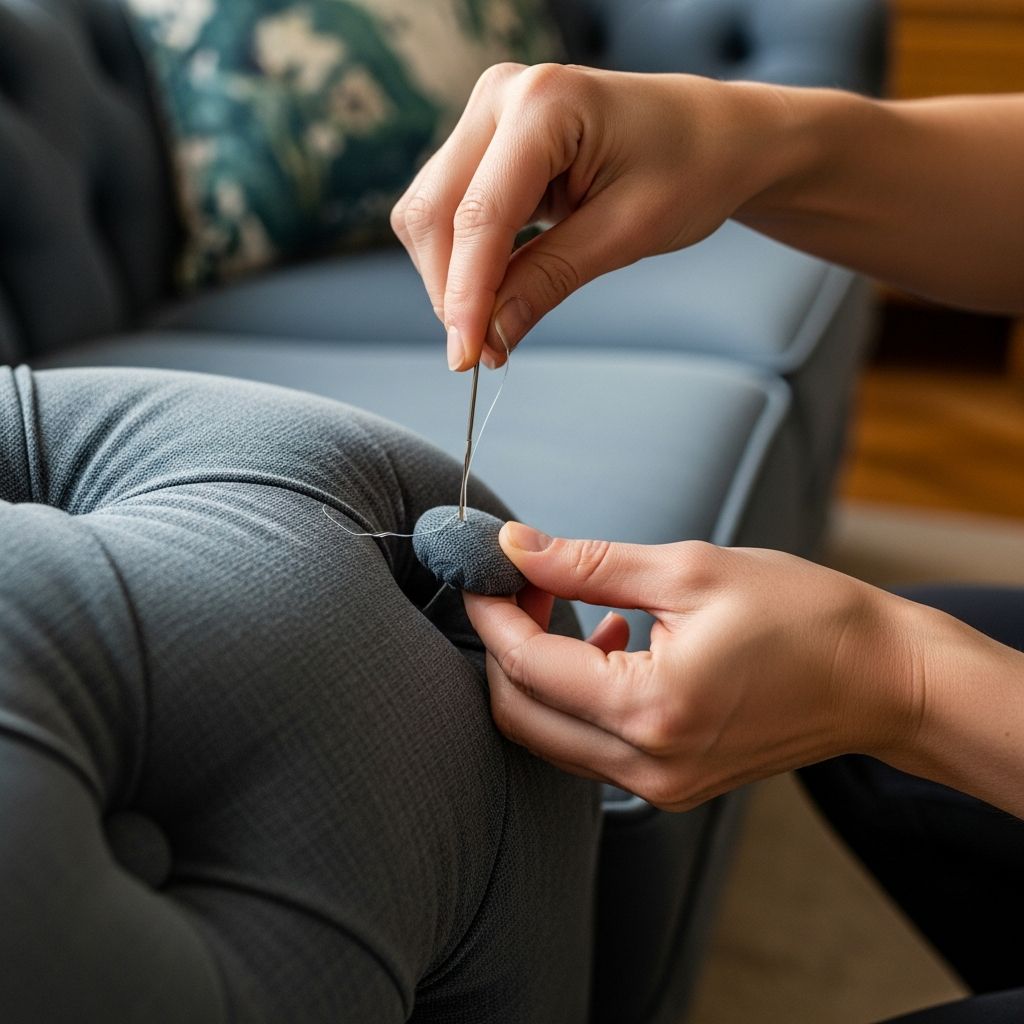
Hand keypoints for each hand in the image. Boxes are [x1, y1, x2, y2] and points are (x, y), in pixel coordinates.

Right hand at [391, 64, 774, 370]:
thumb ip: (549, 280)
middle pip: (435, 211)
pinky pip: (450, 209)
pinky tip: (495, 291)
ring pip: (431, 212)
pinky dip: (463, 259)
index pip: (480, 215)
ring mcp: (491, 113)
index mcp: (544, 102)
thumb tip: (490, 337)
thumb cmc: (692, 168)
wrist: (717, 135)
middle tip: (483, 352)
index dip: (465, 295)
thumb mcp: (626, 233)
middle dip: (450, 290)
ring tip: (495, 324)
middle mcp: (503, 95)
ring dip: (451, 277)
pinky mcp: (489, 140)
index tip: (467, 358)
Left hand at [464, 522, 923, 809]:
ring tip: (570, 603)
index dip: (492, 611)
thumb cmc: (803, 615)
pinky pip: (591, 746)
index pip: (527, 665)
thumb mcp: (689, 570)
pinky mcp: (671, 785)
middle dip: (506, 643)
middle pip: (521, 714)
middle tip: (525, 582)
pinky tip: (610, 640)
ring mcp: (659, 786)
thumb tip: (515, 546)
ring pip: (550, 735)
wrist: (881, 678)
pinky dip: (577, 694)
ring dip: (538, 670)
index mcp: (652, 709)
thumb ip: (588, 564)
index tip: (483, 567)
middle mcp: (647, 766)